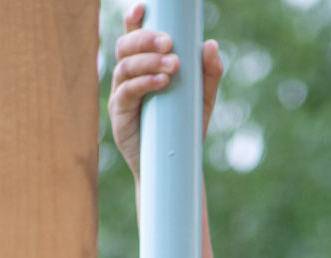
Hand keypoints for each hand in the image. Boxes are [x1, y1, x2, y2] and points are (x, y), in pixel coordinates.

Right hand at [109, 4, 223, 179]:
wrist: (174, 168)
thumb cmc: (185, 129)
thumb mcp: (202, 99)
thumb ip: (209, 73)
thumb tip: (210, 45)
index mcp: (144, 66)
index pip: (134, 36)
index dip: (135, 20)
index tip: (143, 7)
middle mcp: (128, 76)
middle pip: (126, 46)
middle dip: (145, 39)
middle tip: (169, 43)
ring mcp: (121, 95)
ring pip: (126, 66)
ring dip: (148, 61)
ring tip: (172, 66)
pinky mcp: (120, 115)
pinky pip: (127, 92)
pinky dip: (144, 83)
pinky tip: (161, 82)